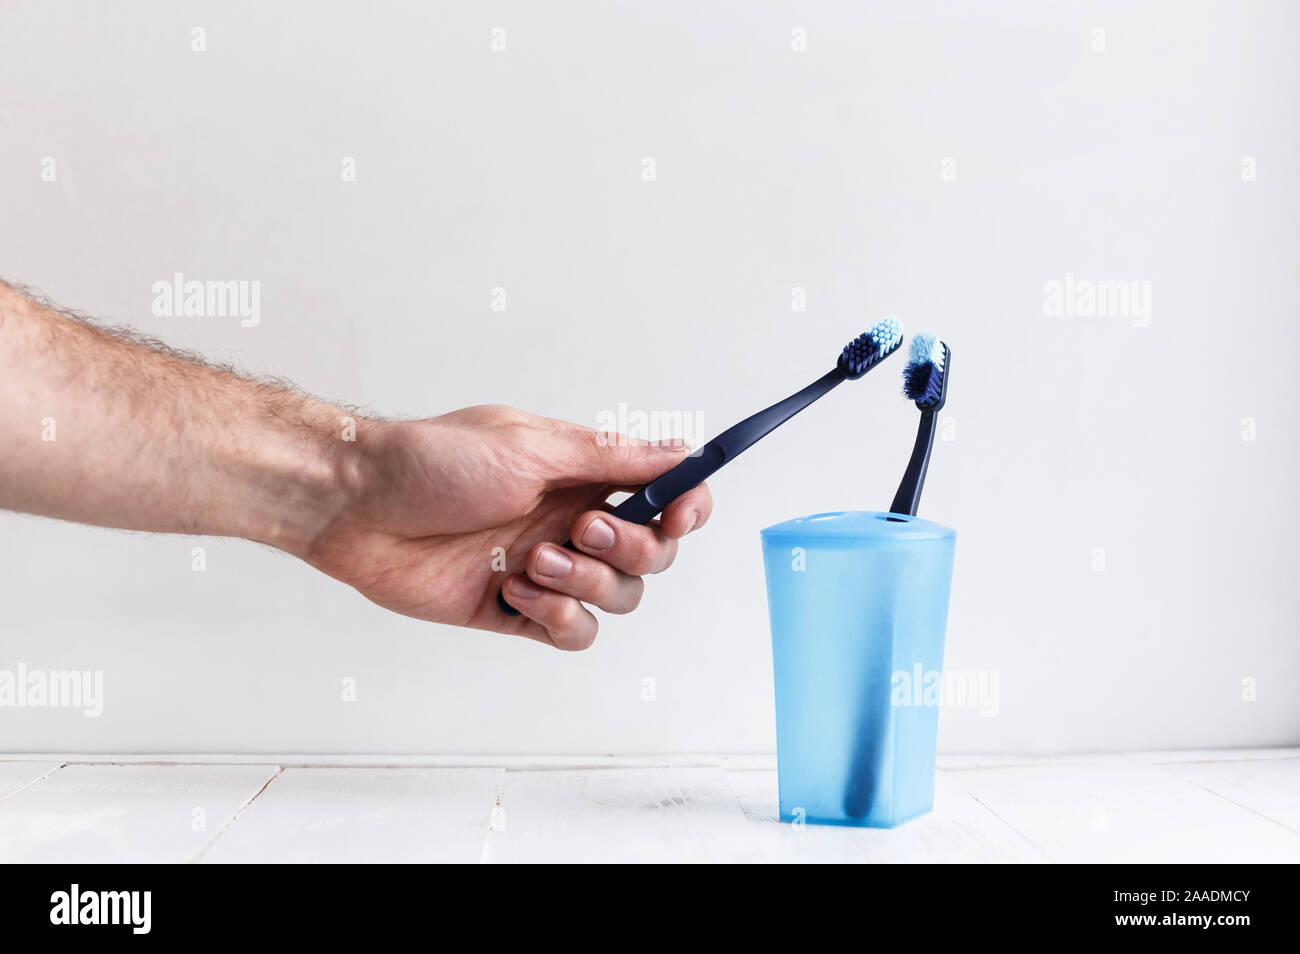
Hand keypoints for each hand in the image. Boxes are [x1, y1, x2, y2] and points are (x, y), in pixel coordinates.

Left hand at [302, 405, 711, 649]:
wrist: (355, 507)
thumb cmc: (431, 462)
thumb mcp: (529, 446)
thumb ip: (609, 456)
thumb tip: (678, 448)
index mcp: (580, 474)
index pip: (662, 493)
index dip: (685, 505)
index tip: (680, 509)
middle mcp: (571, 520)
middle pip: (650, 554)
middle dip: (630, 547)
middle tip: (581, 529)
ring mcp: (546, 568)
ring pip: (616, 598)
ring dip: (587, 585)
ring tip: (533, 562)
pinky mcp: (514, 609)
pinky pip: (573, 633)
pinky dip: (560, 619)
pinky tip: (517, 592)